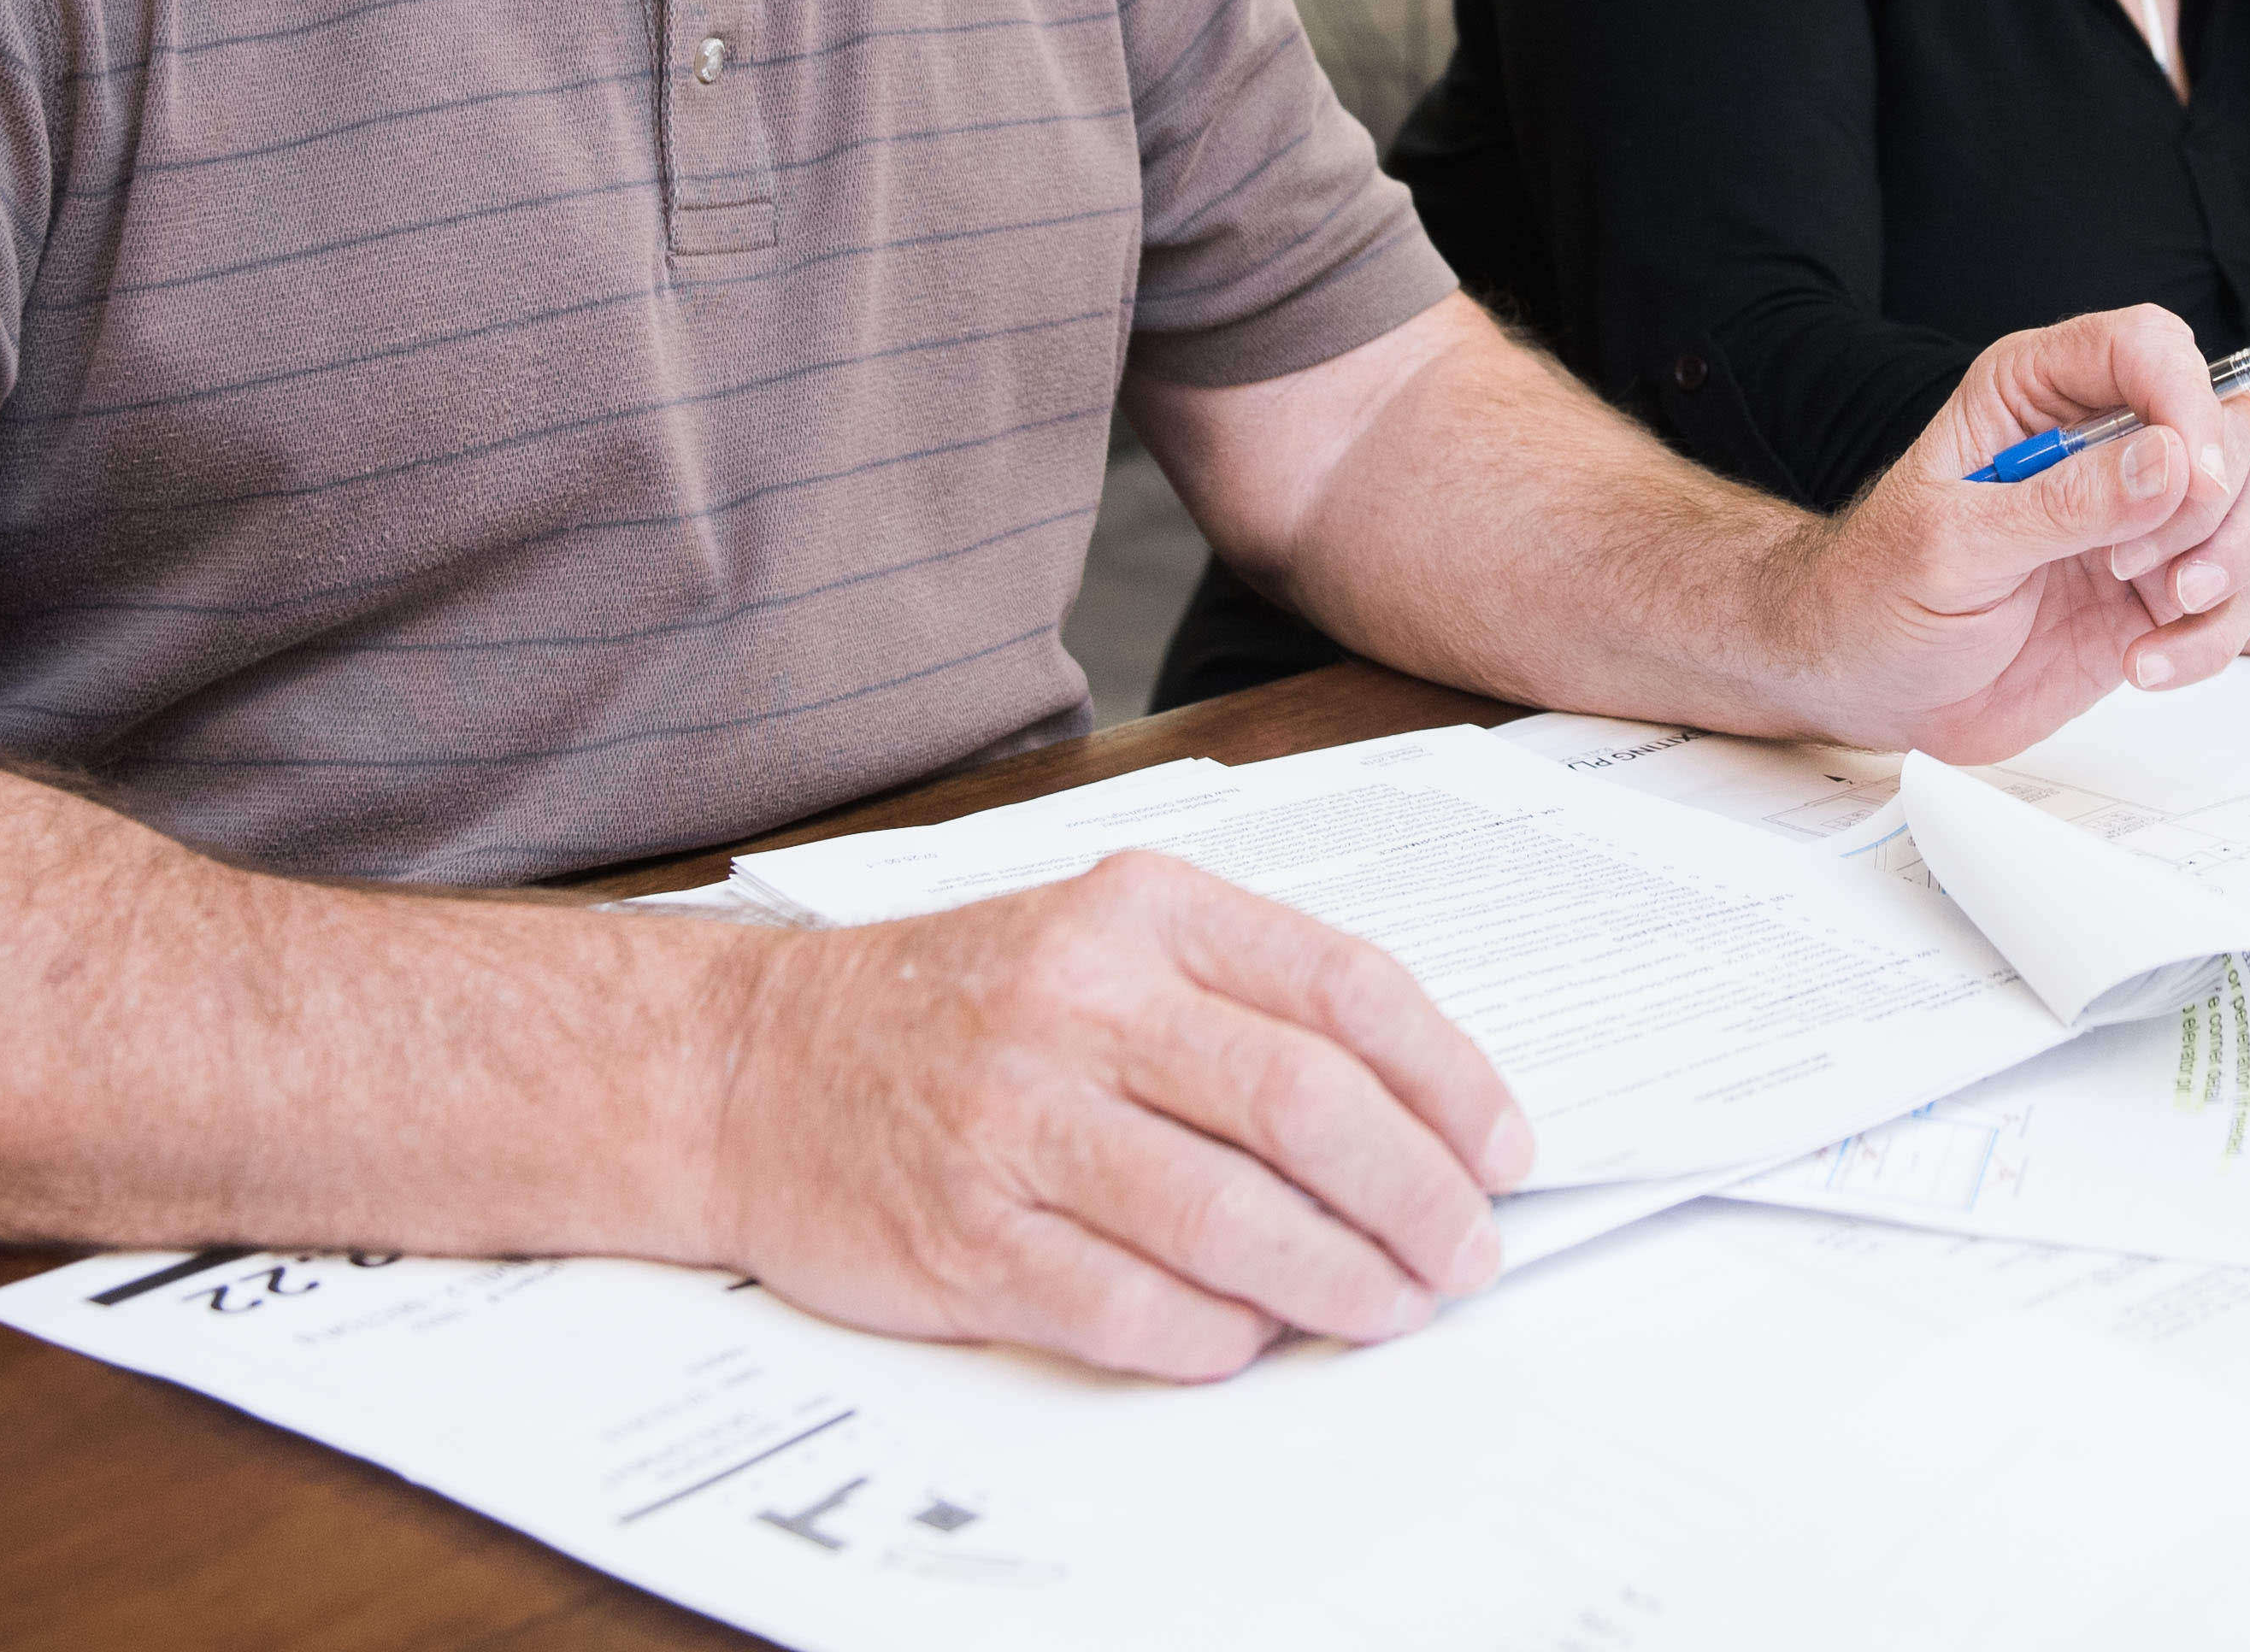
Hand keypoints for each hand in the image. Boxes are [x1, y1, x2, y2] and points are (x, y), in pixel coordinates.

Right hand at [706, 849, 1532, 1382]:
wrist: (746, 1067)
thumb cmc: (954, 1008)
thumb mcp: (1102, 938)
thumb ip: (1245, 999)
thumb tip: (1414, 1115)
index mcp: (1142, 913)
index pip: (1344, 990)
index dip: (1451, 1082)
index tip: (1503, 1152)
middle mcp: (1082, 1002)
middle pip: (1306, 1108)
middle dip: (1417, 1198)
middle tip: (1466, 1256)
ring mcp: (1018, 1122)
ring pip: (1232, 1220)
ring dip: (1340, 1282)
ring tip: (1391, 1307)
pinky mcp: (966, 1237)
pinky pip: (1131, 1307)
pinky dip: (1217, 1337)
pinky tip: (1252, 1335)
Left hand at [1806, 304, 2249, 764]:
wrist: (1874, 687)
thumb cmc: (1881, 596)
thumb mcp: (1953, 545)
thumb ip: (2065, 503)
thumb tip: (2171, 460)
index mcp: (2039, 394)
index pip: (2149, 346)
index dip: (2186, 399)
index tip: (2190, 475)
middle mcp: (2105, 444)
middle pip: (2232, 424)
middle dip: (2217, 501)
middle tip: (2148, 569)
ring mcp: (2143, 519)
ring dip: (2232, 563)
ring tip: (2161, 611)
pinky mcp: (2160, 592)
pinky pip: (2241, 596)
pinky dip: (2210, 638)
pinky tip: (2140, 664)